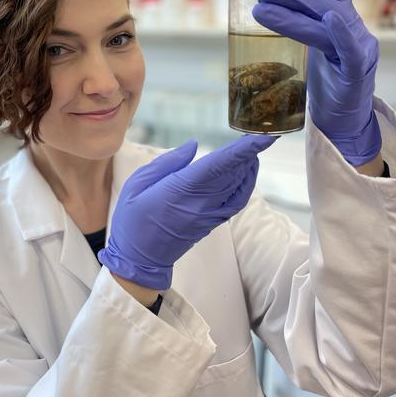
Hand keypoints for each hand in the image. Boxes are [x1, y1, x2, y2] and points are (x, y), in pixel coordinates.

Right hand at [99, 134, 275, 289]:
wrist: (139, 261)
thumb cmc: (132, 221)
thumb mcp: (136, 185)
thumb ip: (166, 162)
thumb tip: (193, 145)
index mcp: (179, 191)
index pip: (218, 165)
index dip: (242, 150)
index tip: (261, 137)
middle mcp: (200, 203)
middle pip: (233, 173)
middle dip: (250, 153)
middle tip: (262, 135)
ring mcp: (209, 215)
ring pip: (238, 187)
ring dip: (249, 166)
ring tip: (253, 148)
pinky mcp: (211, 223)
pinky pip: (236, 202)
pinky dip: (246, 185)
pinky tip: (246, 172)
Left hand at [251, 0, 380, 165]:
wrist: (345, 120)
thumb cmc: (326, 82)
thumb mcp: (310, 47)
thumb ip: (298, 26)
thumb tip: (260, 6)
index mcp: (340, 19)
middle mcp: (351, 27)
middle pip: (318, 2)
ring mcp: (357, 49)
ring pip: (324, 25)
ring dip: (291, 15)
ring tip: (260, 9)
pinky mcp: (357, 73)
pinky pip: (349, 51)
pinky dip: (341, 33)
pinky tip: (331, 17)